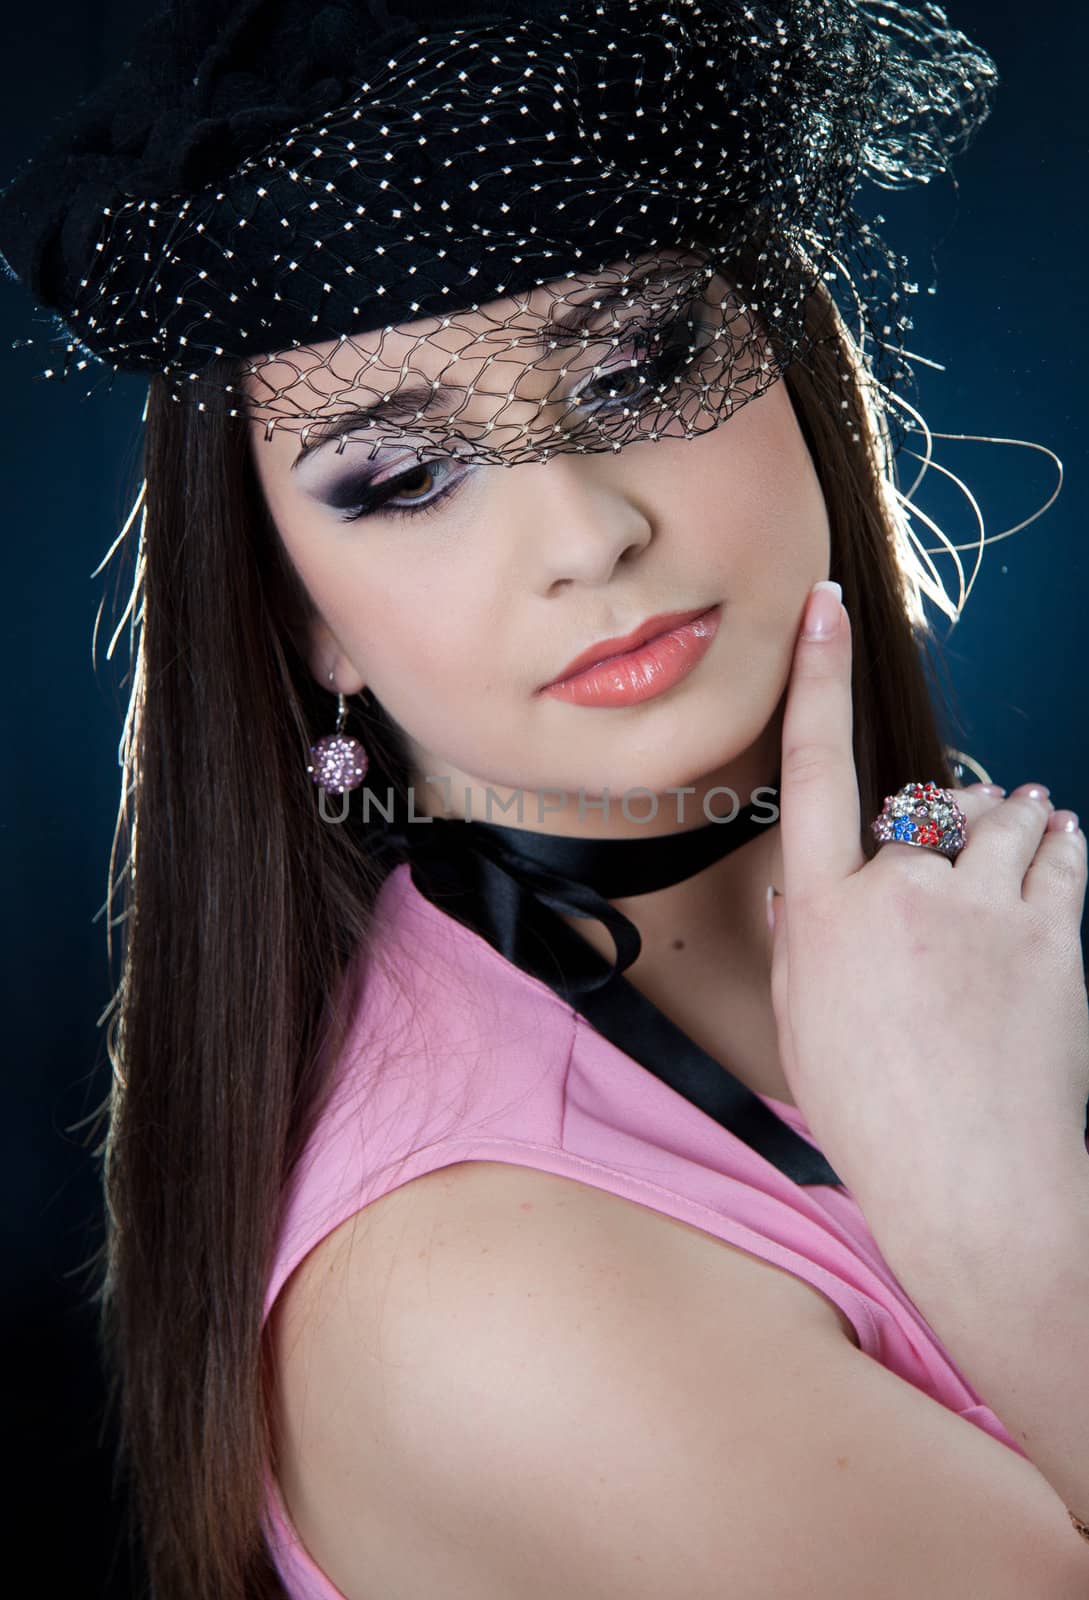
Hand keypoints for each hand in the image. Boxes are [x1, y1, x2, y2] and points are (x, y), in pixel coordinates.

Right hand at [766, 582, 1088, 1238]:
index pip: (814, 767)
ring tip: (1013, 838)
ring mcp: (982, 907)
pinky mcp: (1050, 931)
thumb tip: (812, 896)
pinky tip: (1054, 845)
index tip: (824, 607)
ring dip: (1005, 820)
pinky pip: (1057, 852)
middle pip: (922, 807)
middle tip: (948, 879)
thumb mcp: (802, 1028)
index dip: (818, 677)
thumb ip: (805, 943)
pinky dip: (1055, 842)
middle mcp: (901, 892)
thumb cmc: (876, 1118)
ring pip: (999, 816)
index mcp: (826, 912)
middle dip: (936, 829)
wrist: (974, 1184)